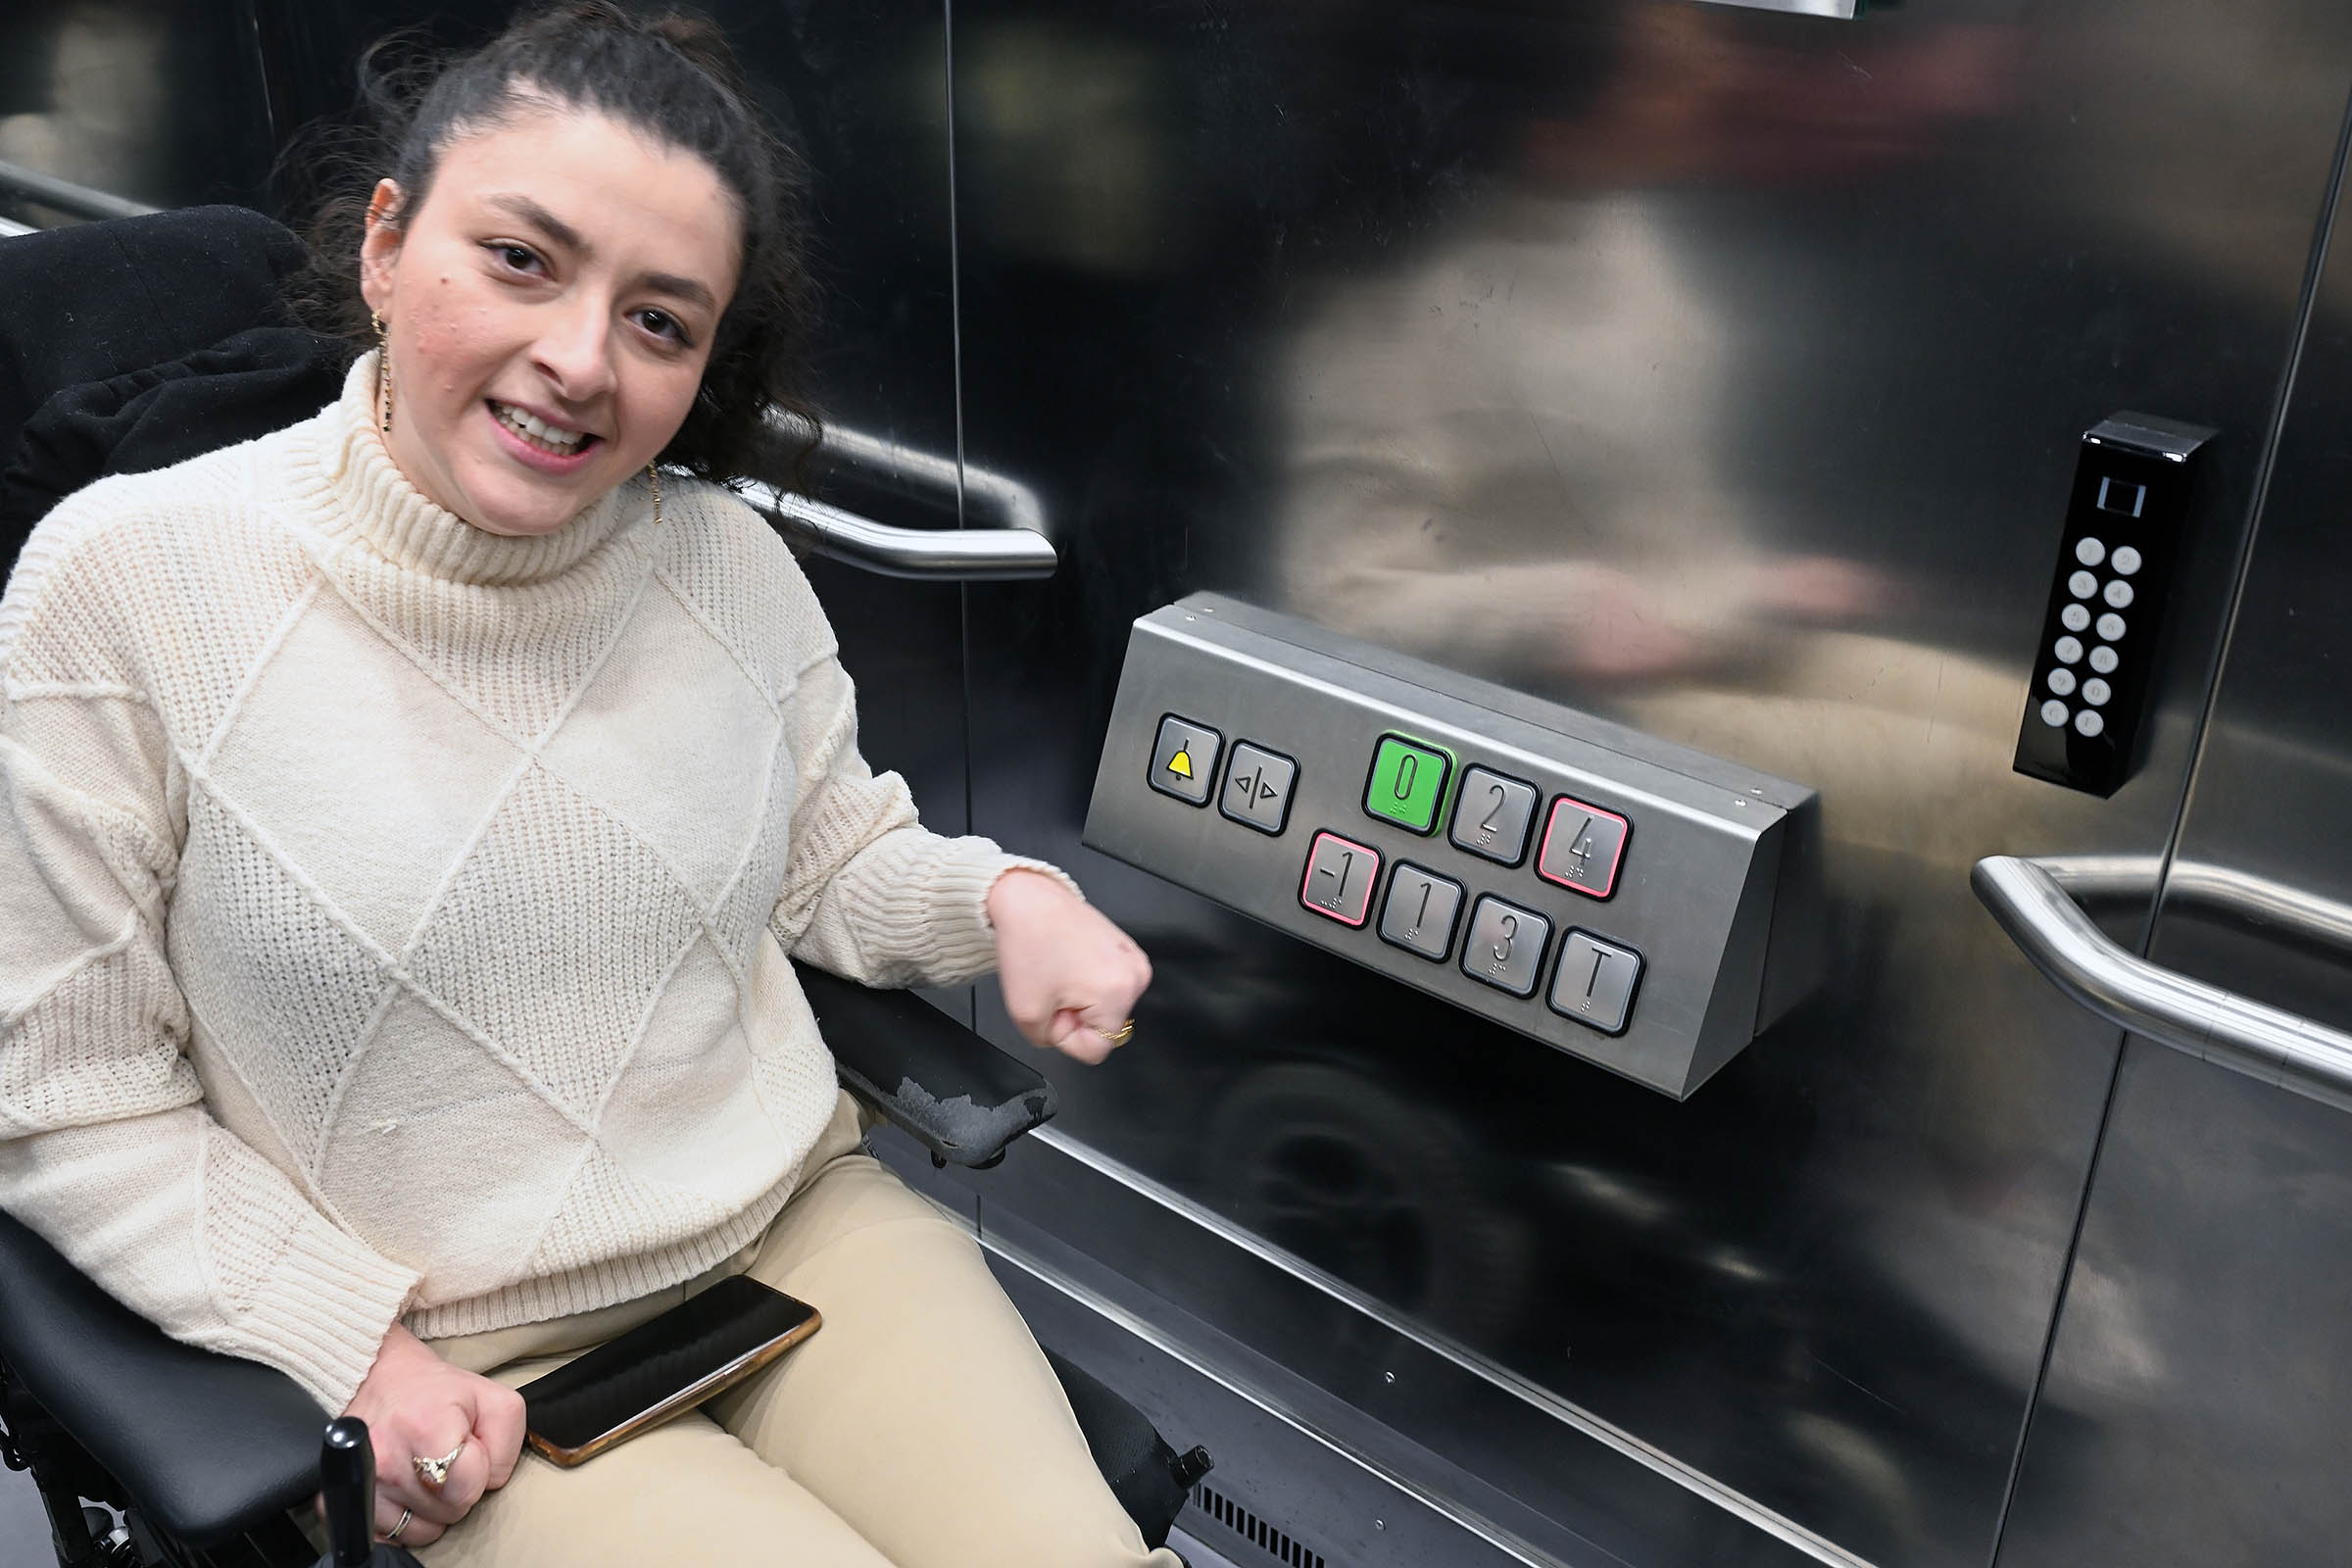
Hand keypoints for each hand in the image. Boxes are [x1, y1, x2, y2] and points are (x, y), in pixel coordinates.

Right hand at [319, 1324, 526, 1548]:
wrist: (376, 1378)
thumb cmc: (436, 1391)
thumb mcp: (491, 1399)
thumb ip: (507, 1443)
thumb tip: (489, 1483)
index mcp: (426, 1425)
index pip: (469, 1486)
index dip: (478, 1470)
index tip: (466, 1448)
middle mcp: (386, 1456)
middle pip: (448, 1511)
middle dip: (456, 1489)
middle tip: (445, 1456)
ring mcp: (360, 1481)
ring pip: (422, 1531)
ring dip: (430, 1507)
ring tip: (423, 1469)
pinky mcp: (337, 1500)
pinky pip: (389, 1537)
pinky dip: (402, 1519)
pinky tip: (403, 1487)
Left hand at [988, 869, 1151, 1062]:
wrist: (1030, 902)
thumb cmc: (1030, 942)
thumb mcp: (1026, 1013)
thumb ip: (1047, 1041)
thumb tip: (1063, 1037)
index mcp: (1117, 993)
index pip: (1097, 1049)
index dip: (1066, 1037)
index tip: (1053, 1010)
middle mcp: (1135, 976)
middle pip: (1104, 1027)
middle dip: (1073, 1016)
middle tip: (1053, 989)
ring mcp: (1134, 961)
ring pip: (1105, 1008)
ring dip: (1079, 1000)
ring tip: (1060, 973)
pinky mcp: (1126, 950)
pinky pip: (1107, 986)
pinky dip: (1086, 983)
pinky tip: (1068, 964)